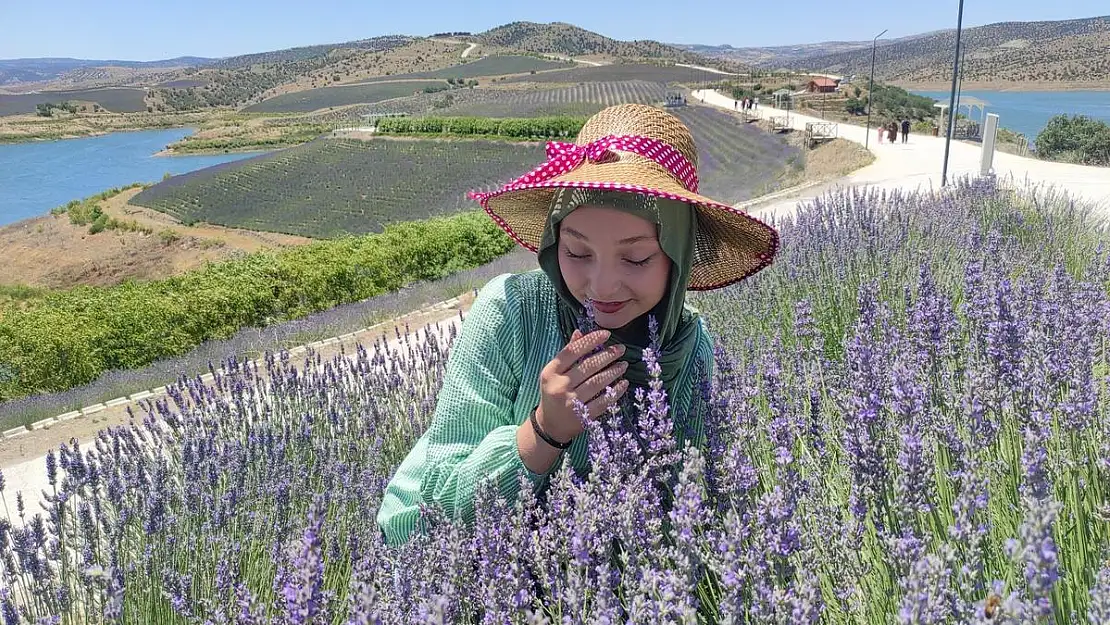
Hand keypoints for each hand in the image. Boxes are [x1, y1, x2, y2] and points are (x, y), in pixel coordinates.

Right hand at [534, 328, 629, 444]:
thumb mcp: (554, 372)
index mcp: (551, 372)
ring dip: (614, 372)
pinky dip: (615, 391)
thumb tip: (580, 332)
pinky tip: (623, 383)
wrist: (550, 425)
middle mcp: (560, 386)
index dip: (590, 341)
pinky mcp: (583, 416)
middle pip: (588, 366)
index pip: (572, 351)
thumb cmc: (554, 392)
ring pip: (597, 383)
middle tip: (621, 349)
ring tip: (623, 365)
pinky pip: (603, 401)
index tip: (606, 334)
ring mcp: (571, 403)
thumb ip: (567, 353)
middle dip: (607, 355)